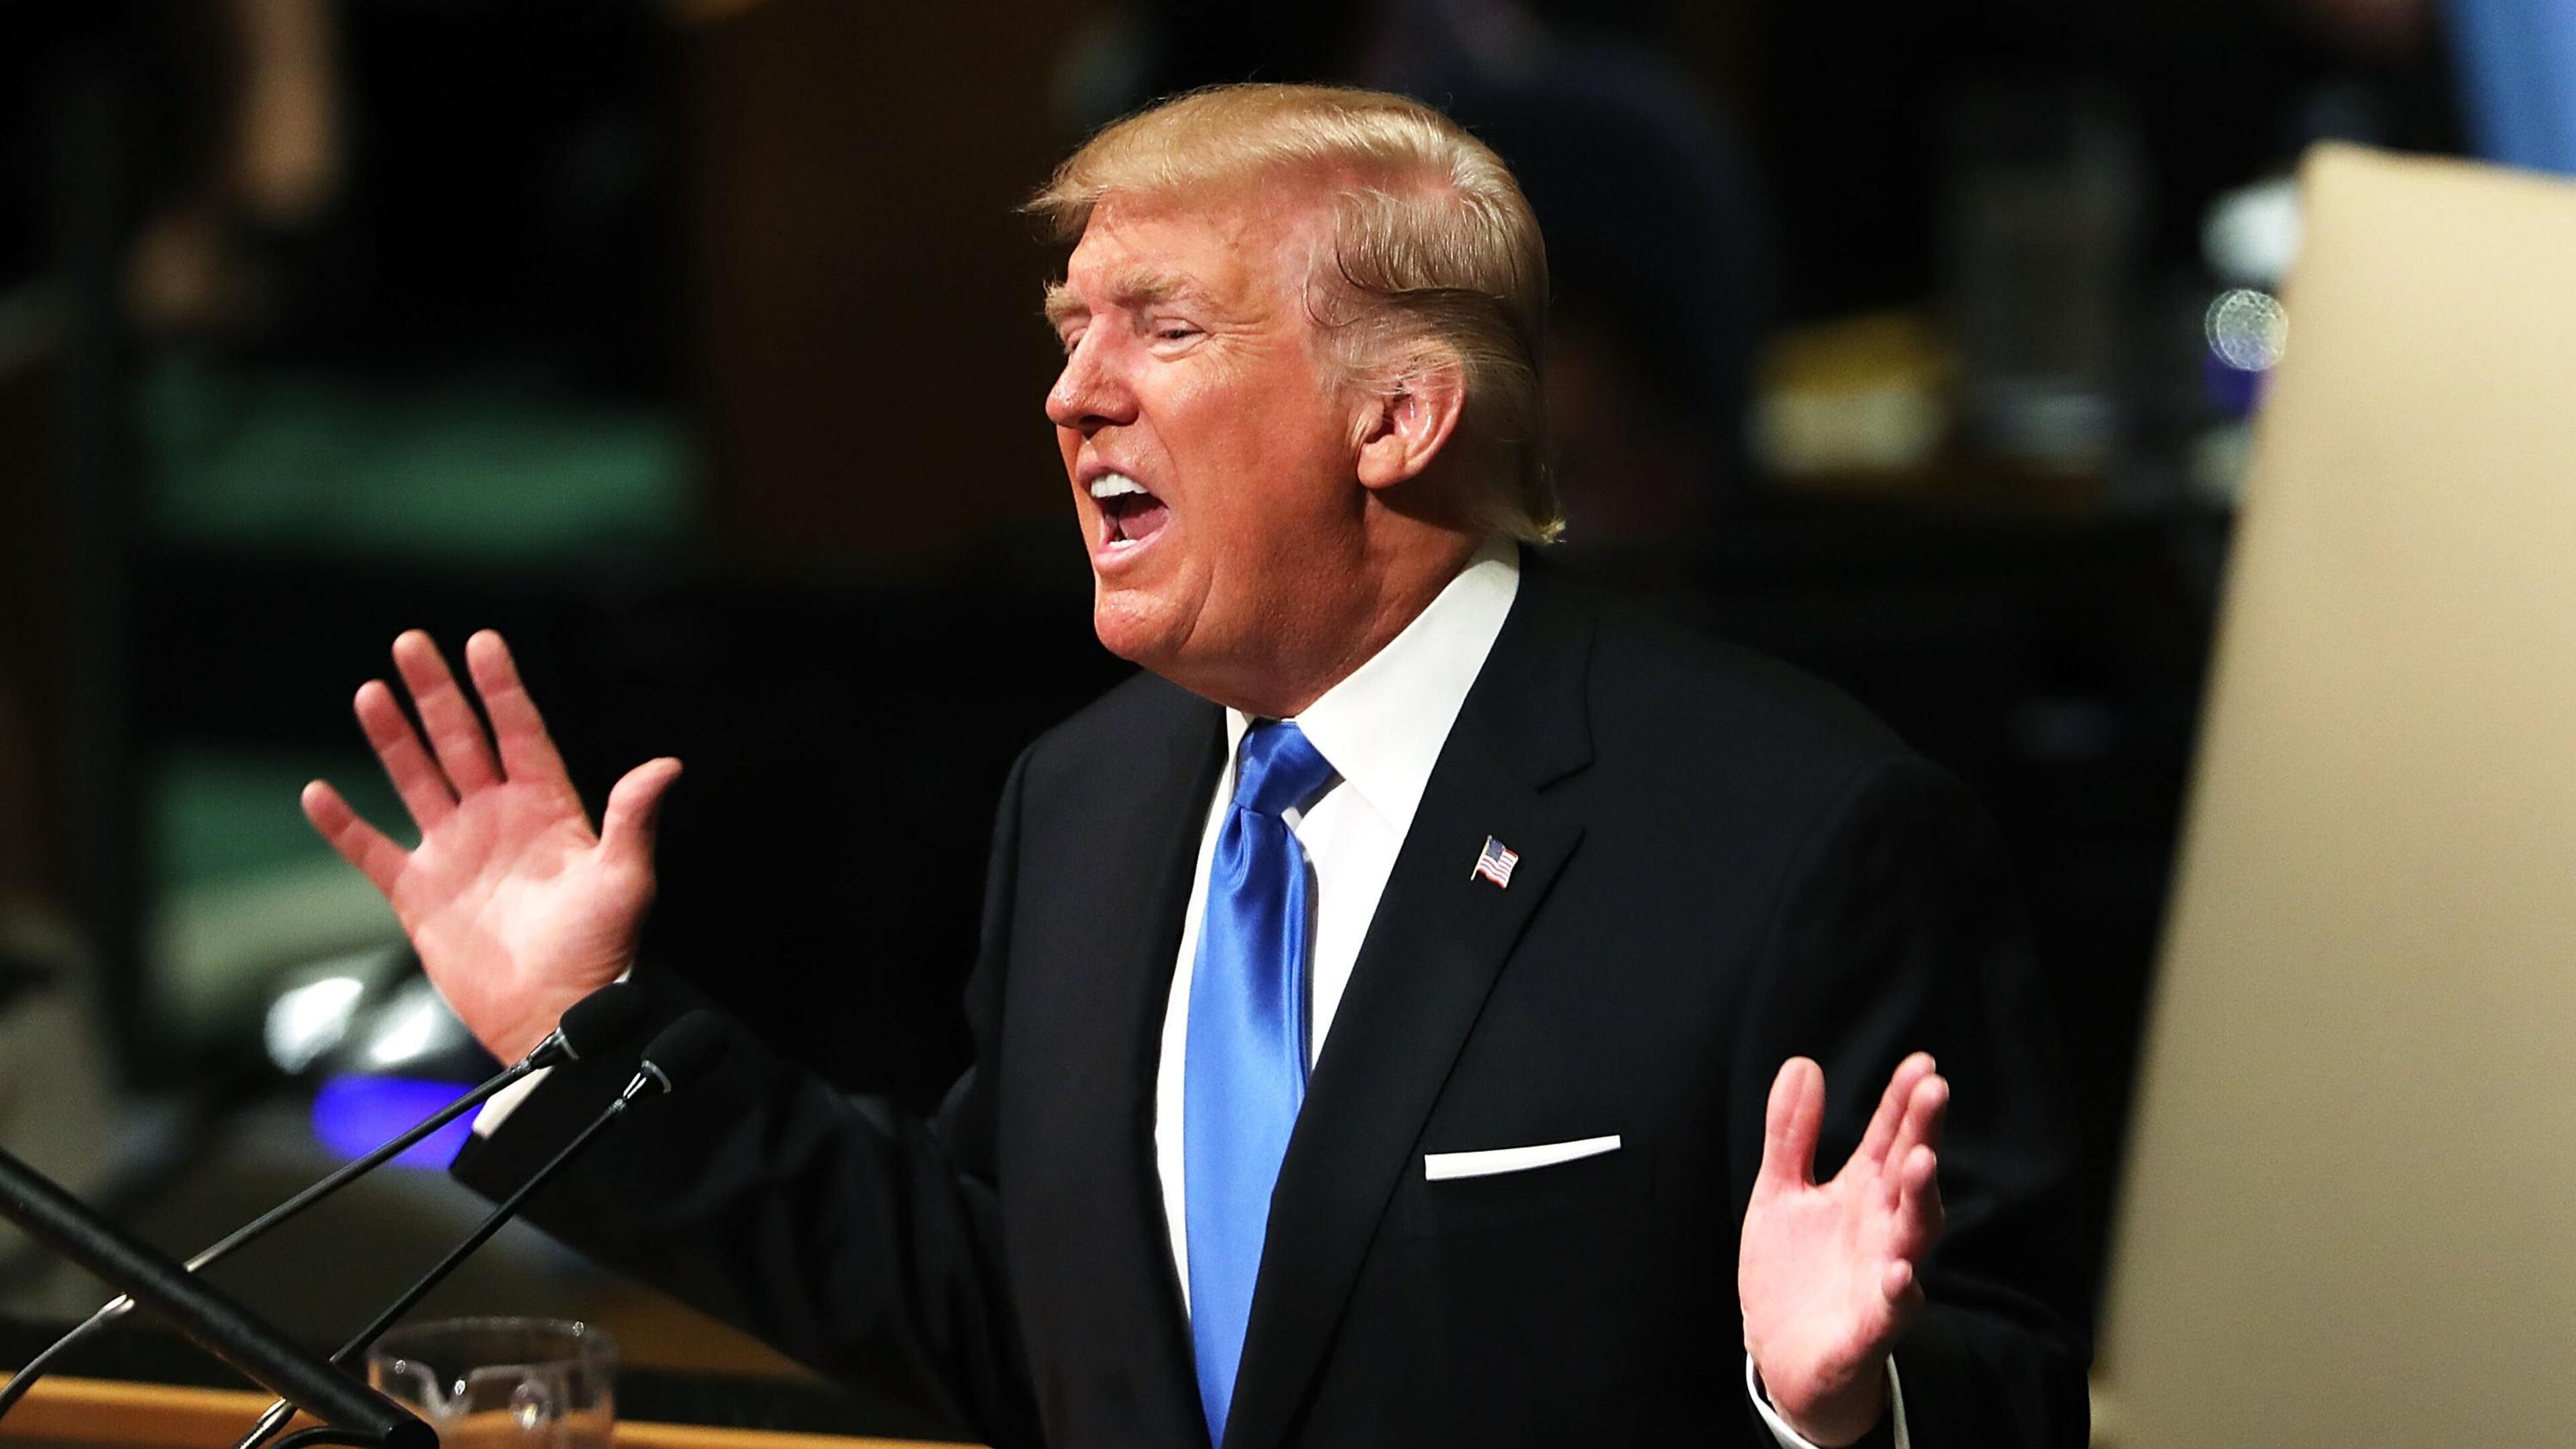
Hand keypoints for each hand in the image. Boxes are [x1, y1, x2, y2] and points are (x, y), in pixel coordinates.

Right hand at [302, 630, 681, 1064]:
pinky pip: (372, 851)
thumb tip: (667, 766)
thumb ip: (634, 819)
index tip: (483, 642)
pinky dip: (343, 825)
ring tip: (372, 691)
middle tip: (411, 642)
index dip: (501, 689)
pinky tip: (317, 792)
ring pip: (417, 780)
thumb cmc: (600, 952)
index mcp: (547, 810)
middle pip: (462, 742)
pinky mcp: (420, 894)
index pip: (520, 733)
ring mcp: (456, 853)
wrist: (557, 1016)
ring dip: (393, 738)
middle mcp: (498, 821)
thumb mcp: (625, 881)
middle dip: (437, 693)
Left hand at [1739, 1052, 1946, 1446]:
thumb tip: (1803, 1063)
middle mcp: (1882, 1227)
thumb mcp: (1781, 1192)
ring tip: (1921, 1161)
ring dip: (1921, 1199)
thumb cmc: (1794, 1270)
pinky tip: (1901, 1271)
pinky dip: (1899, 1290)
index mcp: (1862, 1192)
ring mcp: (1882, 1274)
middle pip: (1909, 1174)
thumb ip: (1793, 1134)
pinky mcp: (1871, 1325)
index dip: (1903, 1101)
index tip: (1921, 1062)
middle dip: (1922, 1133)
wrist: (1782, 1354)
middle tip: (1933, 1090)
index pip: (1889, 1137)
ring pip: (1914, 1234)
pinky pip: (1893, 1307)